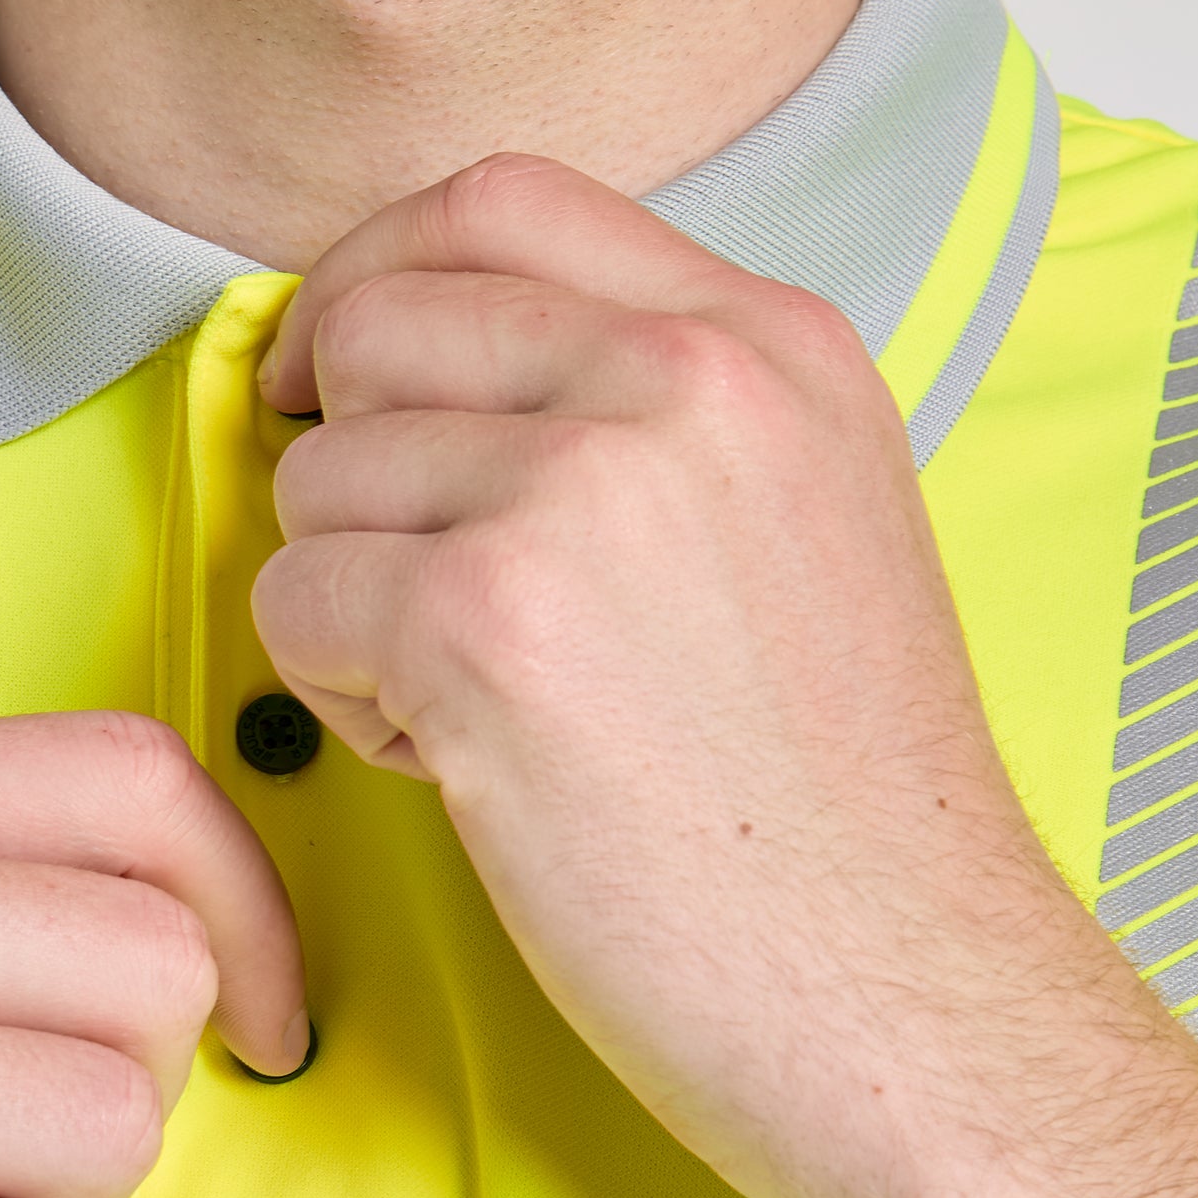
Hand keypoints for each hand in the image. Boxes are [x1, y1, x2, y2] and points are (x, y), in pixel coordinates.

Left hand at [256, 153, 1197, 1197]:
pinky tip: (461, 766)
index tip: (328, 375)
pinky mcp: (486, 623)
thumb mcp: (795, 521)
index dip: (370, 272)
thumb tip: (414, 371)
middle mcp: (682, 381)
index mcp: (766, 341)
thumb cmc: (829, 802)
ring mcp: (585, 491)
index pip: (494, 203)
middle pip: (374, 326)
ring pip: (316, 482)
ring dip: (356, 603)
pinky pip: (295, 602)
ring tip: (483, 709)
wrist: (902, 995)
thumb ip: (636, 411)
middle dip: (348, 465)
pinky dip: (343, 696)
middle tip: (418, 593)